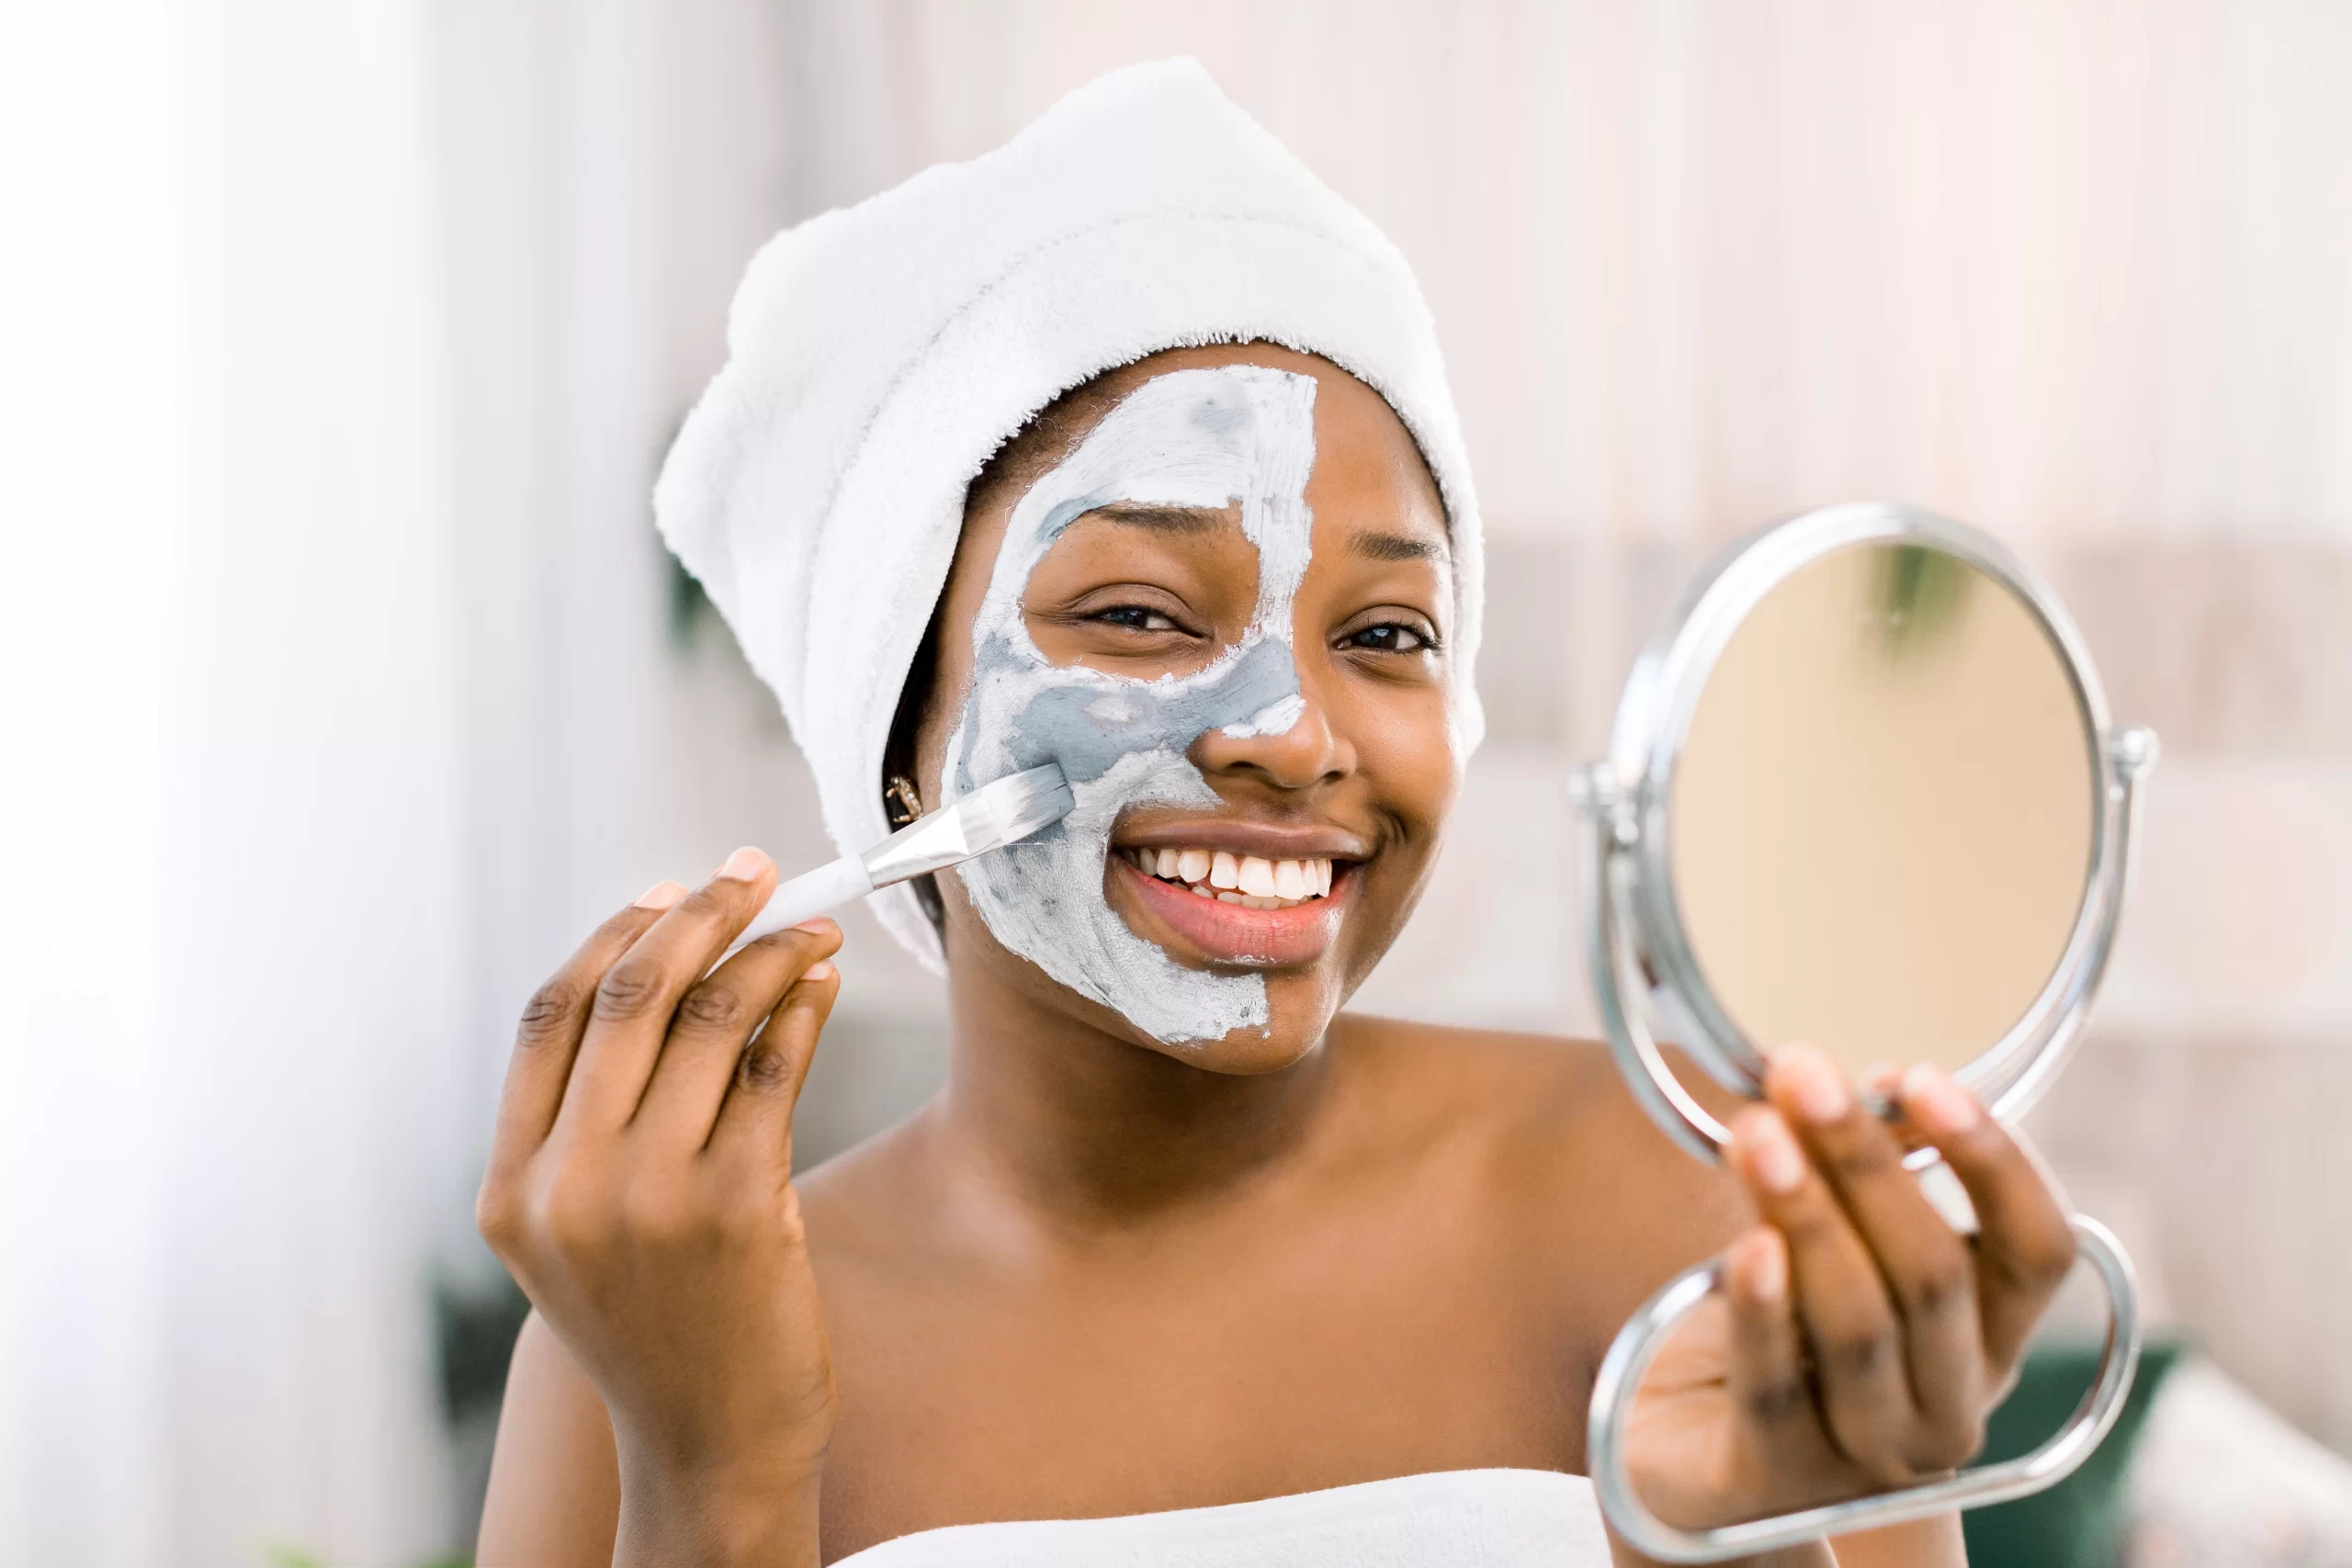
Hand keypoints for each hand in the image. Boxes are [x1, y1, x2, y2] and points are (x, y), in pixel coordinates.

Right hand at [475, 849, 842, 1567]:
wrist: (710, 1443)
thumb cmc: (661, 1321)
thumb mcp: (584, 1233)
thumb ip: (594, 1123)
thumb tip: (669, 964)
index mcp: (509, 1186)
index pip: (548, 1015)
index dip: (614, 934)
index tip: (668, 888)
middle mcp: (566, 1186)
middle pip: (631, 996)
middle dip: (701, 913)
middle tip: (752, 871)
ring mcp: (649, 1198)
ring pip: (713, 1020)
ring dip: (772, 955)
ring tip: (812, 931)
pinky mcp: (737, 1208)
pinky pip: (774, 1070)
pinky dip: (804, 1012)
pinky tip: (823, 990)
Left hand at [1622, 1045, 2077, 1533]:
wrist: (1684, 1454)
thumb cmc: (1776, 1330)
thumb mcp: (1830, 1246)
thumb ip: (1859, 1181)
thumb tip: (1865, 1087)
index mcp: (1987, 1338)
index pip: (2038, 1249)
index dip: (1994, 1159)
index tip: (1920, 1075)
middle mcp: (1950, 1405)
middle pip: (1934, 1274)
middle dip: (1866, 1163)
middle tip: (1802, 1075)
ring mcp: (1869, 1453)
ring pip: (1860, 1325)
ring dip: (1807, 1213)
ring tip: (1755, 1130)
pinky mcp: (1776, 1479)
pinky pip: (1777, 1387)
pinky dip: (1763, 1310)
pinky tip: (1746, 1245)